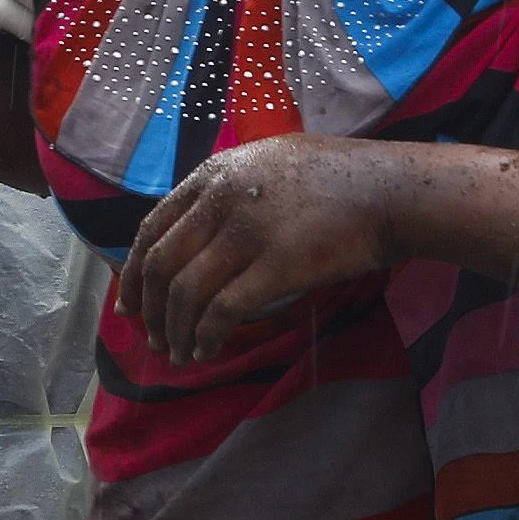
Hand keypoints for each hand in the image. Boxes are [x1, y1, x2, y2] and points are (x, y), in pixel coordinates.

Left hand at [117, 133, 400, 365]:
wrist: (390, 190)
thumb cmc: (336, 179)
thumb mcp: (267, 164)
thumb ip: (226, 189)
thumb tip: (194, 231)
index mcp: (214, 174)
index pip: (152, 228)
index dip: (133, 273)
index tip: (129, 305)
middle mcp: (221, 199)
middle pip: (160, 265)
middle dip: (148, 310)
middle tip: (152, 339)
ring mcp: (247, 232)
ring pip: (185, 293)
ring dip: (176, 332)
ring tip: (180, 355)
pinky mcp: (277, 265)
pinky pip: (222, 312)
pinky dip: (206, 338)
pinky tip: (206, 352)